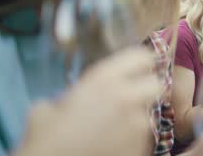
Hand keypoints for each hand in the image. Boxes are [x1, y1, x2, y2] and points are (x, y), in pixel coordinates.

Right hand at [14, 47, 162, 155]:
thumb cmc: (46, 140)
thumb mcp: (48, 108)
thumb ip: (72, 96)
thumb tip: (73, 101)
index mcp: (104, 81)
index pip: (142, 57)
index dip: (141, 63)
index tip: (136, 70)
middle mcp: (127, 98)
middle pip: (156, 85)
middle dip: (146, 90)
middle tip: (131, 100)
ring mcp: (138, 125)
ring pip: (147, 115)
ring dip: (135, 119)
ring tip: (111, 131)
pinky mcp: (142, 147)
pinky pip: (143, 138)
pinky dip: (131, 140)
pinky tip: (112, 146)